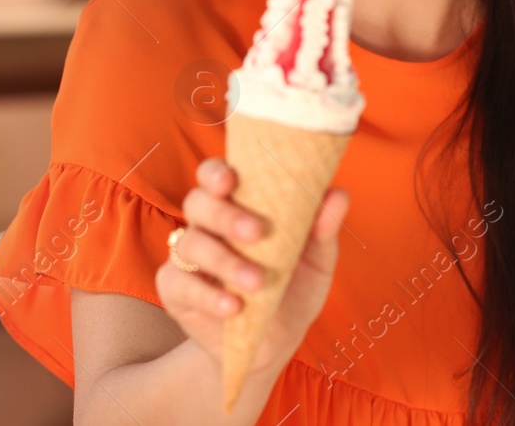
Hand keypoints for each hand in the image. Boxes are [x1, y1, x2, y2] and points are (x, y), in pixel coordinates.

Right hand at [156, 156, 348, 375]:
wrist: (276, 342)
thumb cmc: (295, 286)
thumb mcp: (316, 260)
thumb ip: (323, 228)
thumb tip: (338, 195)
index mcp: (238, 204)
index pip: (215, 175)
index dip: (217, 172)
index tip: (231, 179)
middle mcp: (208, 224)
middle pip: (198, 203)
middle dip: (225, 215)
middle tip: (256, 233)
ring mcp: (188, 257)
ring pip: (191, 245)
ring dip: (224, 261)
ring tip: (256, 282)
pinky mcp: (176, 291)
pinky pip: (180, 285)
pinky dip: (208, 296)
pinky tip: (233, 307)